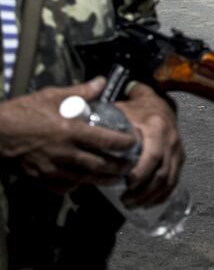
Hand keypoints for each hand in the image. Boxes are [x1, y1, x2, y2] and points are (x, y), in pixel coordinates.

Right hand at [0, 77, 135, 191]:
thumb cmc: (22, 112)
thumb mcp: (52, 95)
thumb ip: (81, 91)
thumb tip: (101, 81)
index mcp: (72, 131)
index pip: (107, 141)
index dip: (125, 144)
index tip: (134, 143)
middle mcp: (65, 153)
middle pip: (100, 165)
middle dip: (118, 168)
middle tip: (130, 166)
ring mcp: (53, 169)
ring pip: (85, 179)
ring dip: (103, 180)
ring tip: (115, 178)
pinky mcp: (41, 179)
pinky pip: (64, 187)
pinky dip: (77, 185)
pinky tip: (83, 181)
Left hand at [114, 82, 182, 206]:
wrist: (158, 106)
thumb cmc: (134, 111)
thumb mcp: (121, 112)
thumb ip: (104, 126)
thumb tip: (82, 143)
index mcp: (156, 128)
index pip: (153, 155)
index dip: (141, 173)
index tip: (126, 185)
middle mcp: (171, 140)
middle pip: (162, 172)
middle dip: (144, 191)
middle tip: (125, 201)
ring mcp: (178, 151)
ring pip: (169, 180)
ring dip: (151, 196)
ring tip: (132, 204)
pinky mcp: (179, 159)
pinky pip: (174, 181)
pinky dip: (162, 195)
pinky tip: (147, 203)